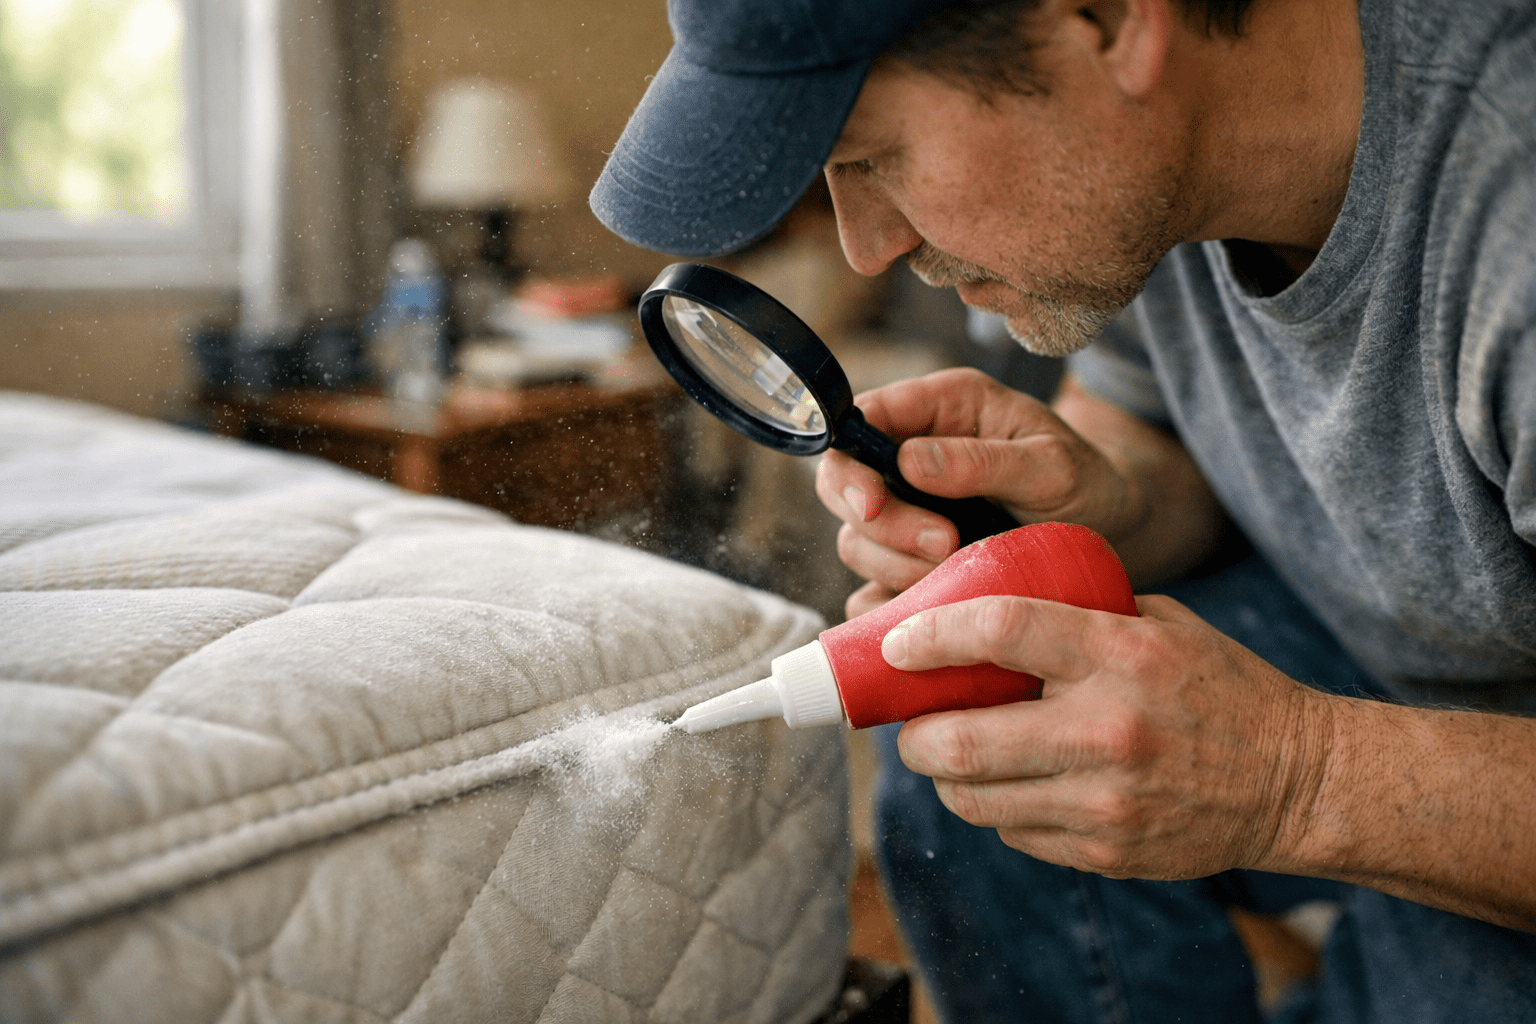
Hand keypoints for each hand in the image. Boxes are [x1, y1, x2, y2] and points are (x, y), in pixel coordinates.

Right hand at [814, 368, 1137, 616]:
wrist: (1115, 535)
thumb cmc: (1088, 483)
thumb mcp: (1052, 464)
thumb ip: (982, 459)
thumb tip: (908, 461)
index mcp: (941, 408)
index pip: (859, 422)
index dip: (851, 466)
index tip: (874, 508)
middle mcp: (912, 454)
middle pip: (841, 487)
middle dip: (883, 525)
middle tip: (945, 546)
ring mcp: (908, 511)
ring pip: (856, 541)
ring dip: (895, 565)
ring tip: (958, 569)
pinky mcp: (910, 562)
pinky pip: (873, 589)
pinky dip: (894, 604)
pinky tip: (938, 605)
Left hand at [881, 592, 1333, 879]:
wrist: (1295, 780)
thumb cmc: (1218, 687)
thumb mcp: (1158, 623)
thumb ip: (1075, 612)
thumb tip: (976, 604)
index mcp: (1121, 655)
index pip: (1000, 632)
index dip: (931, 636)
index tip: (895, 643)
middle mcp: (1108, 730)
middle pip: (958, 740)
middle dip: (912, 733)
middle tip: (909, 721)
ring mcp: (1106, 802)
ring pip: (972, 798)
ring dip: (944, 776)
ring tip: (949, 752)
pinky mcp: (1107, 853)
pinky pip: (1013, 832)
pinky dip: (995, 807)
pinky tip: (1010, 784)